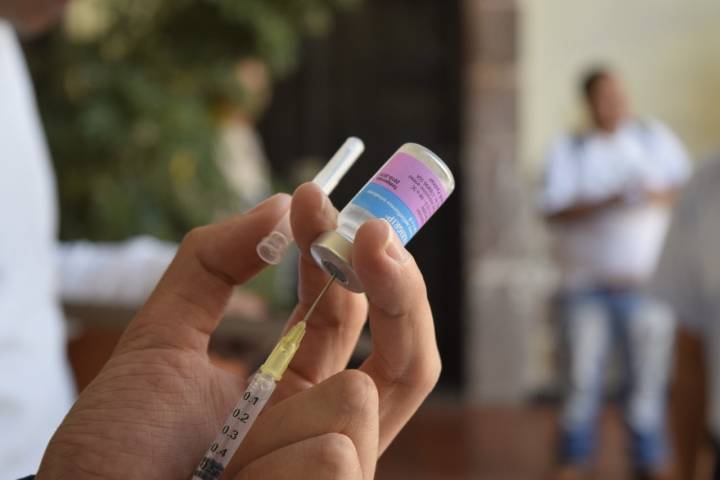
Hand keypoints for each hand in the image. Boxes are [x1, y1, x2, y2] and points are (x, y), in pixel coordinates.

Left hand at [37, 183, 440, 478]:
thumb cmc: (120, 448)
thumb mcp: (160, 339)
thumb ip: (209, 266)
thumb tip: (277, 204)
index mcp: (295, 384)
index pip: (347, 311)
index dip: (342, 252)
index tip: (315, 198)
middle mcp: (326, 422)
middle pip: (408, 354)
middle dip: (399, 286)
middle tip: (372, 235)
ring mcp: (340, 467)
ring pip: (358, 401)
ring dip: (278, 427)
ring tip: (223, 467)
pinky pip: (333, 455)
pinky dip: (271, 469)